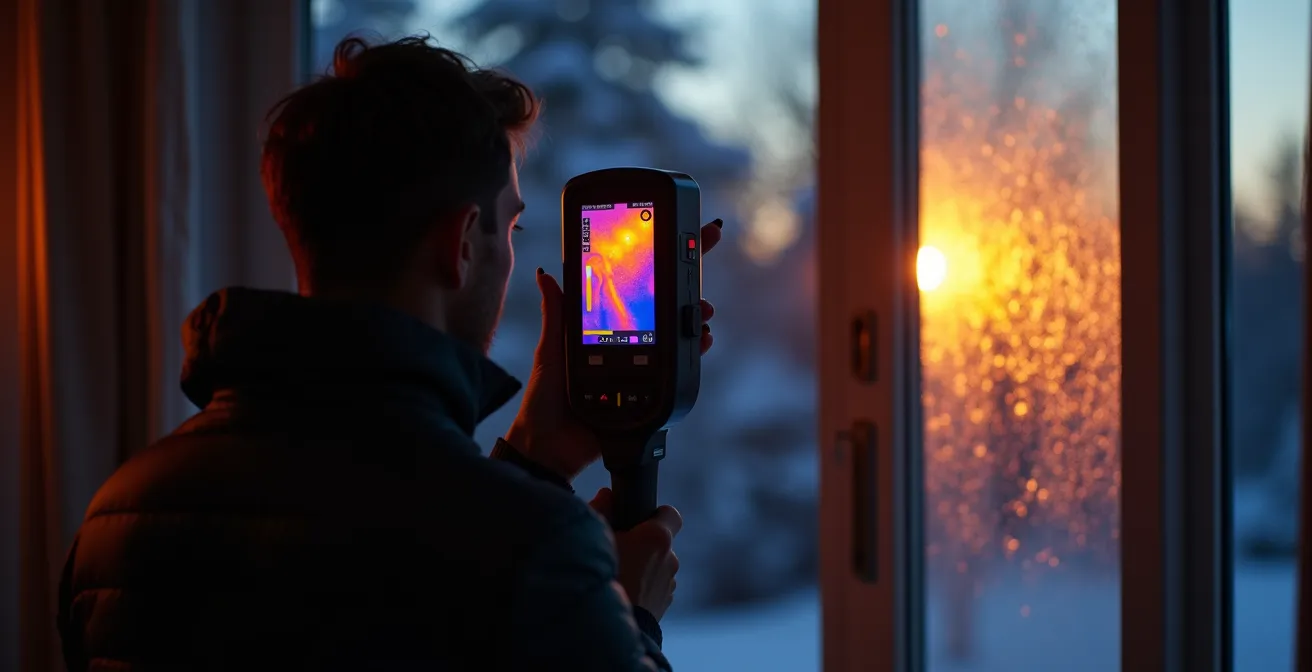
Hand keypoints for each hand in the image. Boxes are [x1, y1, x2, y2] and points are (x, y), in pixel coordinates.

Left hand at [504, 219, 724, 480]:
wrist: (551, 446)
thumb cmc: (545, 399)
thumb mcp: (551, 350)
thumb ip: (556, 314)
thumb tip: (545, 274)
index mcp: (600, 325)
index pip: (631, 287)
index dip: (652, 263)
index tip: (674, 236)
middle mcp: (625, 340)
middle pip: (661, 303)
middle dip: (687, 280)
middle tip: (702, 258)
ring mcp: (640, 364)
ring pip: (675, 331)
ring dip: (694, 314)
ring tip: (702, 308)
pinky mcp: (650, 388)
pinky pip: (677, 365)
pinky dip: (694, 348)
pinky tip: (702, 338)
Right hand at [589, 487, 681, 620]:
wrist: (608, 629)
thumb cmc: (602, 578)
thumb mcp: (595, 538)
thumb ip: (602, 509)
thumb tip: (607, 495)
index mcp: (658, 537)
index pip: (671, 513)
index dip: (657, 514)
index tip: (639, 520)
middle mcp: (671, 558)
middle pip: (661, 541)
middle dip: (644, 543)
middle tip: (619, 550)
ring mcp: (670, 582)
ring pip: (658, 565)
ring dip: (644, 566)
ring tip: (619, 575)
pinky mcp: (665, 603)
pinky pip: (656, 586)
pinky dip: (644, 586)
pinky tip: (624, 591)